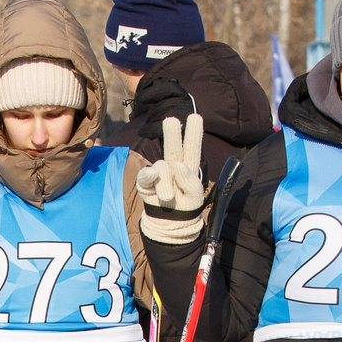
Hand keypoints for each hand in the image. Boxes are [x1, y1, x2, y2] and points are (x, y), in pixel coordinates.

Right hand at [137, 113, 208, 243]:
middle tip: (171, 120)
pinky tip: (152, 176)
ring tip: (168, 198)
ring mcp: (159, 174)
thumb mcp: (195, 196)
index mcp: (189, 167)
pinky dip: (148, 175)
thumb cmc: (186, 207)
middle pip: (174, 147)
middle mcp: (173, 166)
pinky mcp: (146, 183)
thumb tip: (178, 164)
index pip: (193, 148)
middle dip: (173, 134)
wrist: (169, 224)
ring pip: (161, 167)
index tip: (196, 117)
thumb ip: (190, 180)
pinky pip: (145, 175)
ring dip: (165, 183)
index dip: (193, 133)